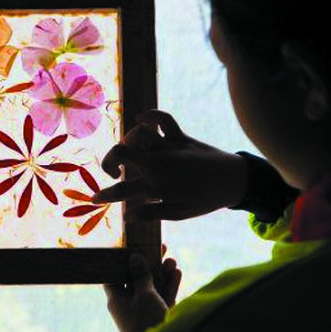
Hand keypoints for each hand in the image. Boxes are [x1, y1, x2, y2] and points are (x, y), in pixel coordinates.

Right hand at [94, 109, 246, 219]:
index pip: (122, 190)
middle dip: (108, 161)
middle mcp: (159, 163)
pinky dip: (150, 115)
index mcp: (157, 185)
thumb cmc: (205, 199)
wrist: (235, 180)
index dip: (104, 195)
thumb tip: (126, 216)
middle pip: (121, 152)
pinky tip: (140, 118)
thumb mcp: (178, 213)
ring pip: (139, 134)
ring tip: (131, 152)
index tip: (94, 198)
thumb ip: (150, 212)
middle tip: (111, 171)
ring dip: (129, 141)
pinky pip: (163, 119)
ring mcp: (169, 148)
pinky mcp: (180, 136)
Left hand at [104, 247, 181, 331]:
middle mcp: (128, 303)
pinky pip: (162, 297)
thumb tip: (134, 258)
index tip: (128, 249)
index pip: (113, 275)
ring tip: (171, 260)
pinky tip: (177, 272)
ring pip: (152, 287)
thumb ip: (141, 276)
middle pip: (136, 278)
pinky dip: (169, 286)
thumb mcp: (144, 295)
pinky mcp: (157, 316)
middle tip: (159, 249)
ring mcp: (143, 310)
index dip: (120, 262)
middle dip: (148, 264)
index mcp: (116, 298)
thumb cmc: (145, 321)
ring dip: (161, 274)